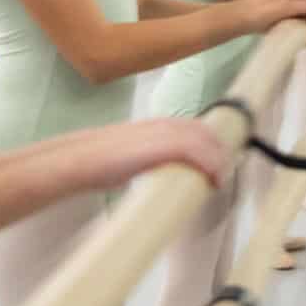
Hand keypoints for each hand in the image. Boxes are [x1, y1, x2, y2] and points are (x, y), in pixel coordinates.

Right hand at [61, 118, 227, 188]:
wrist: (81, 160)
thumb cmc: (100, 162)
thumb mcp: (132, 156)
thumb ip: (149, 161)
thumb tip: (159, 177)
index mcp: (158, 125)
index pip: (197, 127)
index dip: (213, 143)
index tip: (221, 162)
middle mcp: (165, 124)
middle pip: (207, 131)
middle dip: (221, 152)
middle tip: (223, 175)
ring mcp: (165, 132)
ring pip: (207, 140)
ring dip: (220, 161)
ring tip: (219, 181)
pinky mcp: (164, 145)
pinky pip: (200, 151)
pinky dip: (212, 165)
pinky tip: (213, 181)